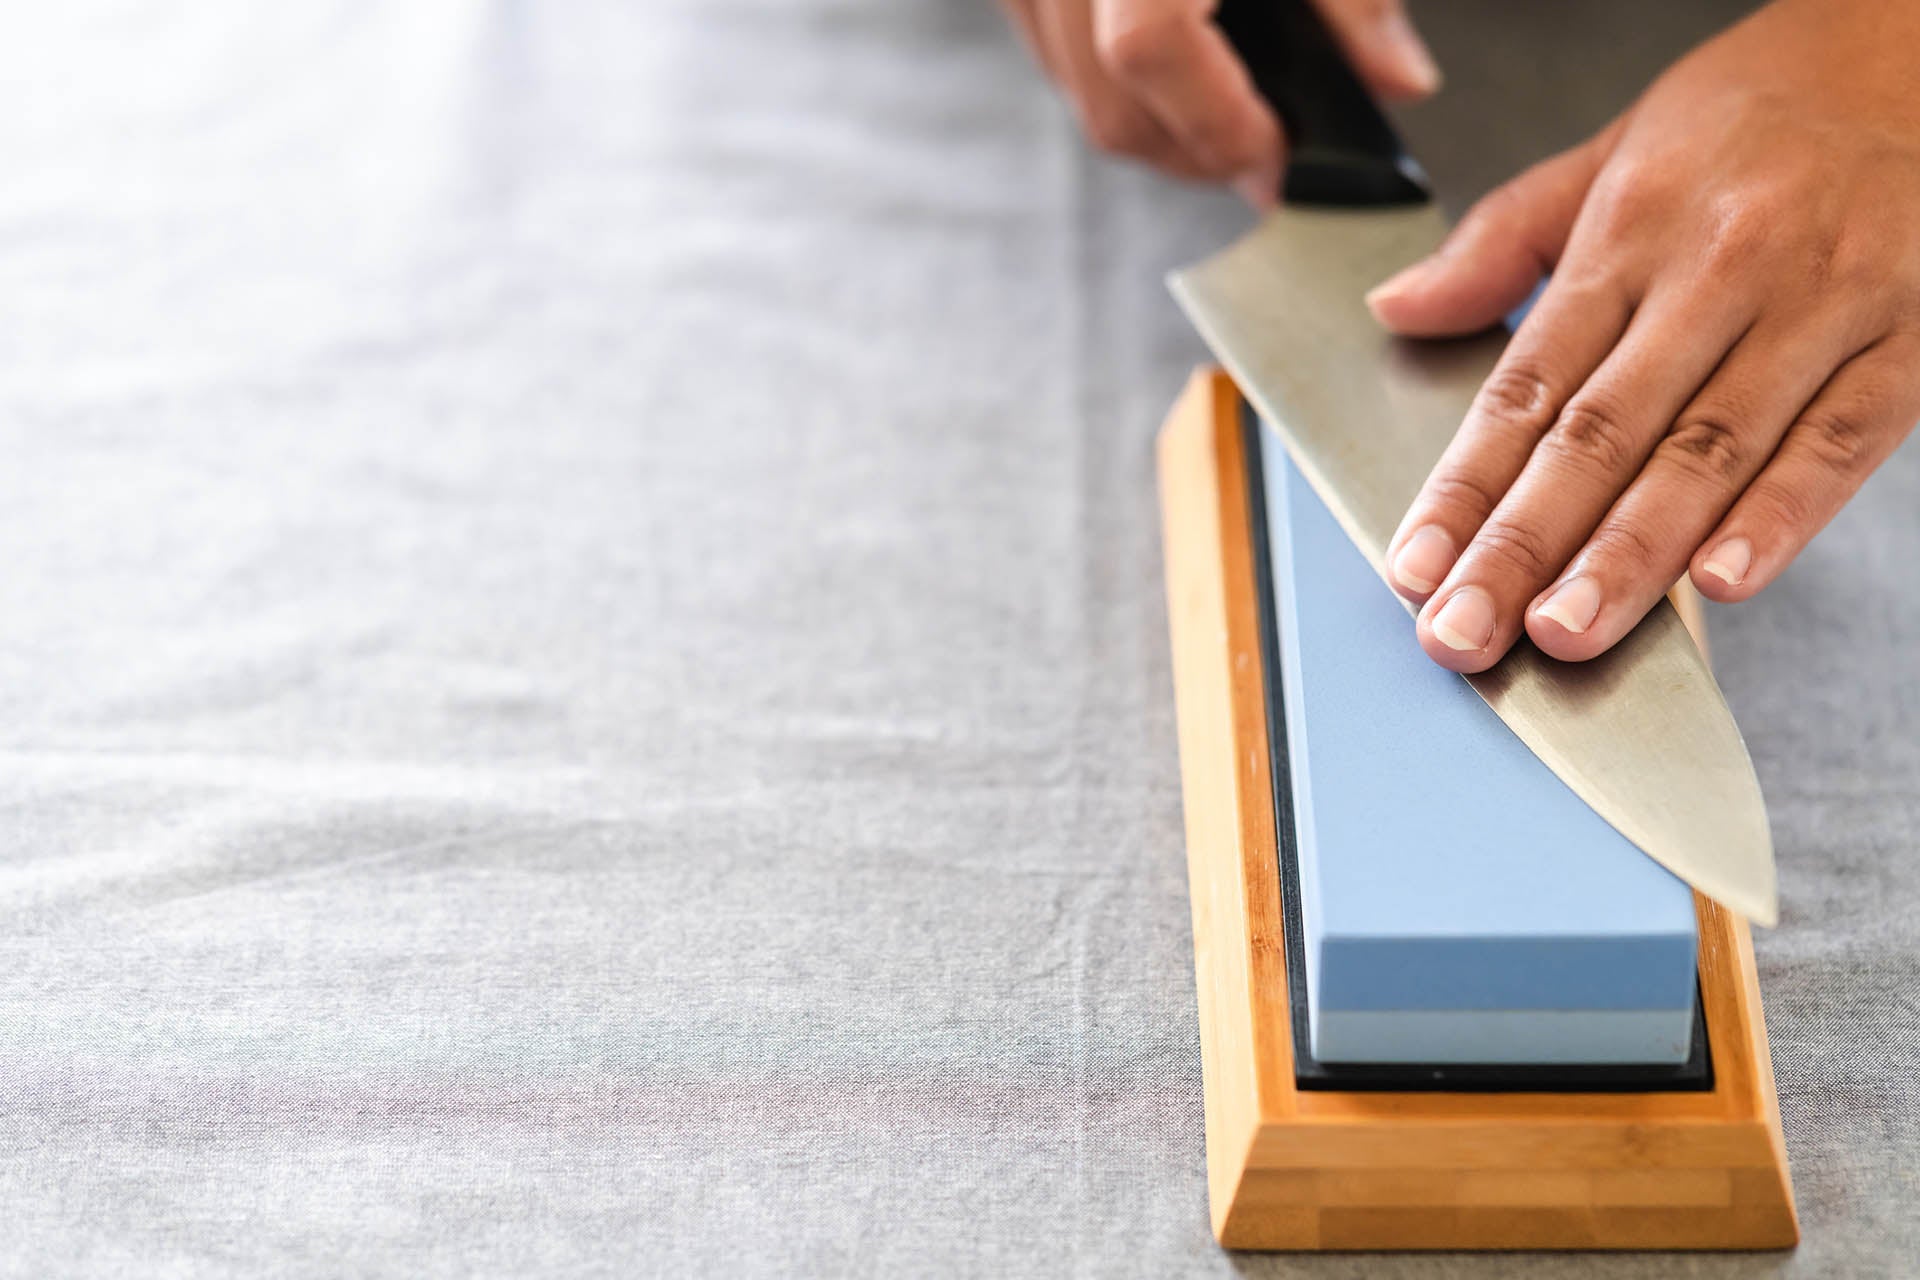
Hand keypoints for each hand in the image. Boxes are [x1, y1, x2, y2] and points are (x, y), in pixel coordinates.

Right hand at [999, 0, 1438, 204]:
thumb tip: (1399, 82)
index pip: (1151, 52)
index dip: (1223, 126)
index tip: (1282, 164)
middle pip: (1117, 112)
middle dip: (1202, 153)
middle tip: (1269, 153)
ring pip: (1086, 102)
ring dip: (1163, 128)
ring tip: (1230, 110)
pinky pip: (1057, 64)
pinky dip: (1119, 86)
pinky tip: (1177, 71)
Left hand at [1369, 0, 1919, 671]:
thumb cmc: (1758, 116)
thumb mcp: (1611, 155)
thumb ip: (1500, 242)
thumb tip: (1396, 307)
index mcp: (1629, 234)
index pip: (1525, 386)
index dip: (1463, 486)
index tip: (1414, 568)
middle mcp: (1714, 272)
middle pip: (1599, 433)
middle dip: (1524, 546)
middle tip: (1466, 632)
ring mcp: (1815, 306)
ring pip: (1708, 449)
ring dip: (1631, 553)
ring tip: (1567, 630)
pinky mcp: (1910, 338)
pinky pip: (1838, 440)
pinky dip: (1781, 515)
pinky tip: (1720, 581)